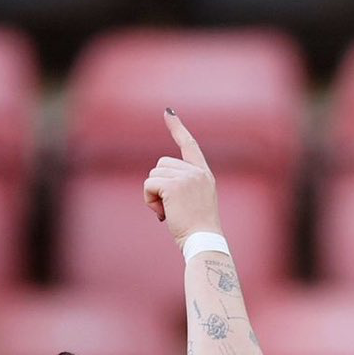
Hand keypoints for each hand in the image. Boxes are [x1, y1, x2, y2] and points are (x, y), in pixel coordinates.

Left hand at [144, 110, 221, 244]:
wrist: (204, 241)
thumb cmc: (198, 232)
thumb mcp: (196, 204)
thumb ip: (182, 188)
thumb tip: (155, 183)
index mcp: (204, 174)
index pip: (189, 145)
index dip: (177, 128)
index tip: (168, 113)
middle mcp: (197, 172)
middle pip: (162, 164)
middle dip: (159, 186)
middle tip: (169, 209)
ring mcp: (186, 177)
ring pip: (153, 175)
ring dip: (153, 195)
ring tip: (167, 213)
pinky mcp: (174, 185)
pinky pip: (149, 185)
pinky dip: (149, 200)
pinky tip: (162, 214)